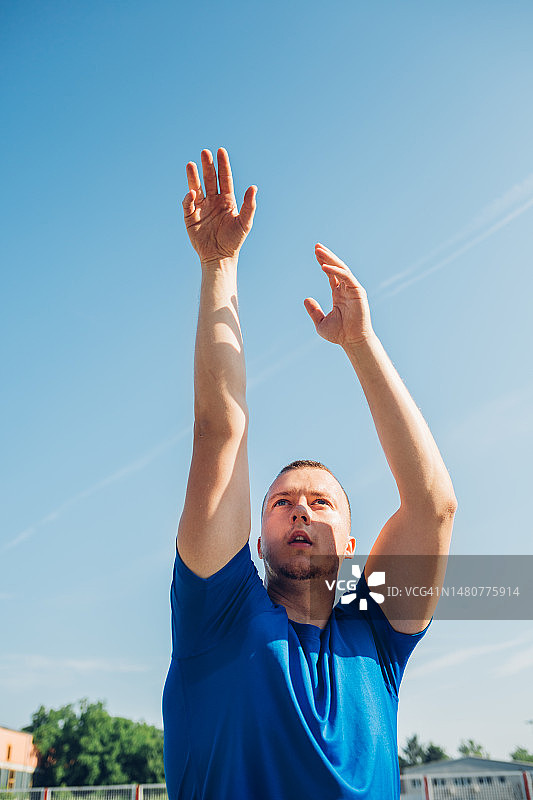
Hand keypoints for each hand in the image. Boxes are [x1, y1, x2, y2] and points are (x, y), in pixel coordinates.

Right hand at [183, 147, 256, 265]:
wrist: (220, 257)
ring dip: (193, 176)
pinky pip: (188, 204)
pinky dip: (188, 198)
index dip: (223, 165)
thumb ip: (249, 206)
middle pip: (209, 179)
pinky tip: (191, 193)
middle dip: (207, 166)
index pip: (224, 178)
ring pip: (196, 187)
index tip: (221, 151)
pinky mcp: (190, 217)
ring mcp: (201, 207)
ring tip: (191, 164)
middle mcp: (213, 200)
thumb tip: (253, 187)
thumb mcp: (245, 223)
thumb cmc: (234, 241)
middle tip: (205, 152)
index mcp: (227, 199)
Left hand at [304, 243, 373, 347]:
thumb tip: (306, 299)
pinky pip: (346, 277)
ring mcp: (353, 289)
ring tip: (319, 251)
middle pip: (337, 268)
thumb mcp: (321, 322)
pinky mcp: (358, 291)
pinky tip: (324, 267)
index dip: (324, 263)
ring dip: (330, 259)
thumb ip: (314, 311)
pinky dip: (335, 271)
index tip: (316, 254)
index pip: (332, 274)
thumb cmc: (339, 334)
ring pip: (342, 269)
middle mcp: (347, 289)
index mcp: (339, 294)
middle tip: (316, 246)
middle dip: (327, 256)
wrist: (352, 341)